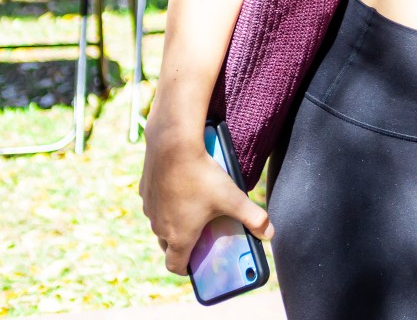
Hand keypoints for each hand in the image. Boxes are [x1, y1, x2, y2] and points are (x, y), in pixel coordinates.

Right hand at [140, 126, 272, 275]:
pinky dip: (167, 204)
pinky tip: (182, 189)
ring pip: (161, 225)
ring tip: (194, 210)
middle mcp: (159, 227)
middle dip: (183, 245)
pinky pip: (156, 205)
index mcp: (178, 236)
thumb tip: (270, 233)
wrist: (172, 146)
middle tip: (201, 235)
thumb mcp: (232, 198)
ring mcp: (150, 210)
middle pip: (168, 246)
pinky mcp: (146, 193)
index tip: (196, 265)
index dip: (186, 269)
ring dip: (174, 223)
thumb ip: (253, 217)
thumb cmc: (202, 176)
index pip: (175, 266)